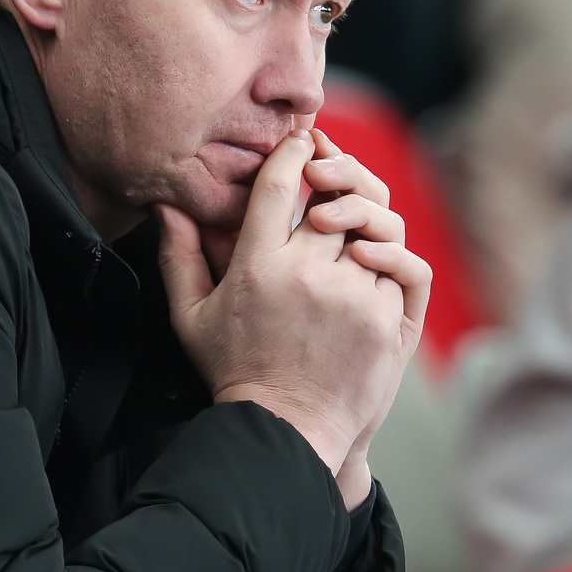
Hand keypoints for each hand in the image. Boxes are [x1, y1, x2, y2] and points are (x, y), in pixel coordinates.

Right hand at [160, 129, 429, 501]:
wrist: (286, 431)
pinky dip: (391, 256)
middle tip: (331, 178)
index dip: (294, 151)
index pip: (282, 184)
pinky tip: (373, 260)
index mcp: (257, 266)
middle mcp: (307, 274)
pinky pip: (402, 263)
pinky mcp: (386, 319)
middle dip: (337, 178)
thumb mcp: (191, 316)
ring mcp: (352, 297)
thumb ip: (178, 257)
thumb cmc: (235, 371)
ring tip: (353, 224)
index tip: (301, 140)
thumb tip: (168, 206)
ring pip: (375, 226)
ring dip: (367, 219)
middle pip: (336, 197)